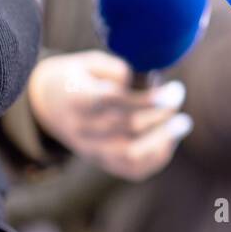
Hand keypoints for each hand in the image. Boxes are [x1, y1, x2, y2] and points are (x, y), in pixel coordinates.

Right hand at [27, 50, 191, 181]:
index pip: (113, 101)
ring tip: (183, 123)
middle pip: (127, 126)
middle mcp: (82, 129)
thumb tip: (147, 84)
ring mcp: (90, 150)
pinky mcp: (101, 162)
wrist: (47, 105)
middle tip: (178, 95)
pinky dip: (156, 158)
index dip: (147, 99)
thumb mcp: (89, 62)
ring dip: (162, 140)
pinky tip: (169, 140)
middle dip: (161, 112)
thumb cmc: (77, 77)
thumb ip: (116, 69)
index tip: (172, 90)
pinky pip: (132, 169)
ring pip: (130, 154)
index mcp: (75, 99)